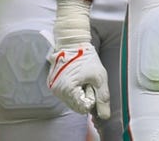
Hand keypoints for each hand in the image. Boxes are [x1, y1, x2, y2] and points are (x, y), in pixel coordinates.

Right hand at [47, 0, 109, 119]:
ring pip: (71, 100)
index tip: (92, 85)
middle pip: (76, 105)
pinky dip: (73, 89)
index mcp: (68, 89)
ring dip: (79, 92)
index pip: (83, 108)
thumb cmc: (87, 58)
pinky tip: (76, 77)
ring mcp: (53, 88)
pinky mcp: (52, 84)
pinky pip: (66, 94)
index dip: (91, 99)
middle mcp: (57, 91)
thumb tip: (105, 115)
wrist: (73, 43)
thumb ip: (103, 98)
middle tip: (87, 80)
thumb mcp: (100, 77)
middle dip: (85, 96)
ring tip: (81, 77)